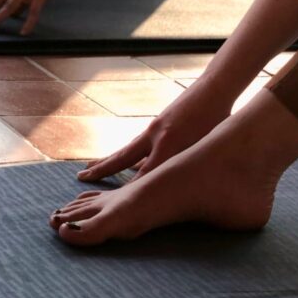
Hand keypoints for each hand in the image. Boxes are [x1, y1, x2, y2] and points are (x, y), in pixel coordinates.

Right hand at [76, 76, 234, 181]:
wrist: (215, 89)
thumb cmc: (217, 121)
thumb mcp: (202, 146)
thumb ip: (183, 164)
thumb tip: (167, 182)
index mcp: (169, 147)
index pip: (143, 177)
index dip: (127, 194)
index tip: (109, 208)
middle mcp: (157, 138)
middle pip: (123, 158)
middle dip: (102, 171)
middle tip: (80, 177)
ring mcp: (155, 129)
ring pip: (127, 150)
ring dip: (108, 162)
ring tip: (88, 169)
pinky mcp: (159, 124)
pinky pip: (139, 144)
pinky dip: (128, 155)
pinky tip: (123, 164)